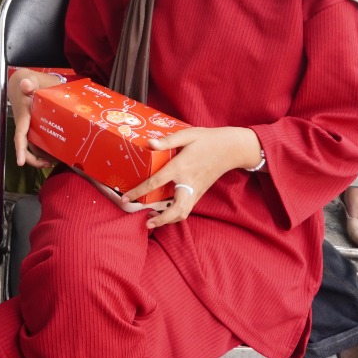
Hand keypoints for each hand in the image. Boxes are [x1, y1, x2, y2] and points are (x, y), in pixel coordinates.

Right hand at [7, 69, 63, 170]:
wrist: (23, 81)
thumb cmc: (27, 81)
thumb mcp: (29, 79)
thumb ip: (29, 82)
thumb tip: (25, 84)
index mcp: (23, 116)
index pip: (20, 134)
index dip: (20, 149)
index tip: (20, 162)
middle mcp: (24, 124)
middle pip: (24, 145)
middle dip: (33, 158)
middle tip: (48, 163)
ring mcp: (29, 126)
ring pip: (31, 145)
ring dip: (40, 155)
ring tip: (54, 161)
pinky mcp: (35, 125)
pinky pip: (37, 140)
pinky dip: (45, 148)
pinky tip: (56, 151)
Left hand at [124, 126, 262, 228]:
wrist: (231, 149)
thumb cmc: (207, 139)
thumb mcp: (187, 135)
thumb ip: (167, 141)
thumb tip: (149, 144)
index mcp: (181, 167)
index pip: (156, 182)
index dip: (139, 191)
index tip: (126, 198)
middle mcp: (188, 183)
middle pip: (176, 210)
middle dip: (161, 220)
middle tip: (146, 222)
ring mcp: (196, 190)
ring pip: (183, 213)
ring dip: (168, 220)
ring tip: (152, 218)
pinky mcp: (200, 192)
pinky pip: (187, 208)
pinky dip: (175, 214)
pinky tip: (165, 211)